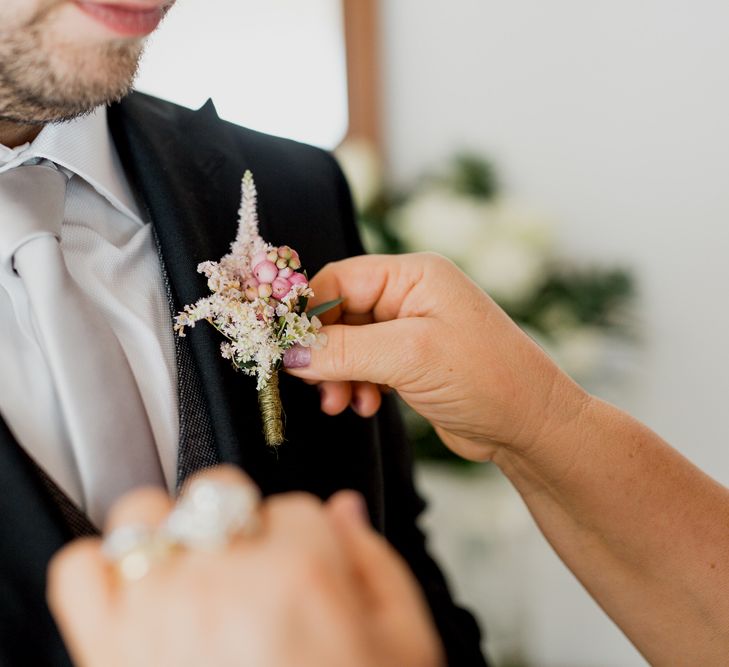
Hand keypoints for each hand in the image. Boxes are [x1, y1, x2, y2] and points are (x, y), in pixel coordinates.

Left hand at [47, 466, 442, 666]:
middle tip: (252, 576)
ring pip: (144, 516)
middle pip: (220, 492)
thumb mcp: (406, 646)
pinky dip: (101, 575)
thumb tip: (346, 509)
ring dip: (168, 538)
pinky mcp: (106, 650)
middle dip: (240, 524)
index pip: (298, 506)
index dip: (306, 542)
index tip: (306, 575)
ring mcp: (158, 612)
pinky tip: (137, 600)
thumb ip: (377, 564)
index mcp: (302, 575)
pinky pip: (80, 571)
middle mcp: (224, 582)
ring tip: (191, 579)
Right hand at [286, 253, 587, 460]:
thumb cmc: (485, 378)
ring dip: (337, 374)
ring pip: (348, 344)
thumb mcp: (408, 357)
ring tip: (341, 403)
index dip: (306, 312)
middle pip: (339, 313)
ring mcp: (411, 330)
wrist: (532, 427)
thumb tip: (288, 351)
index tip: (282, 345)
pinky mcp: (411, 362)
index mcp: (413, 276)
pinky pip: (364, 365)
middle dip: (323, 351)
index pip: (338, 280)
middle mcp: (411, 296)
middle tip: (312, 383)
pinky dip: (355, 385)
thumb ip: (344, 351)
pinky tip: (365, 405)